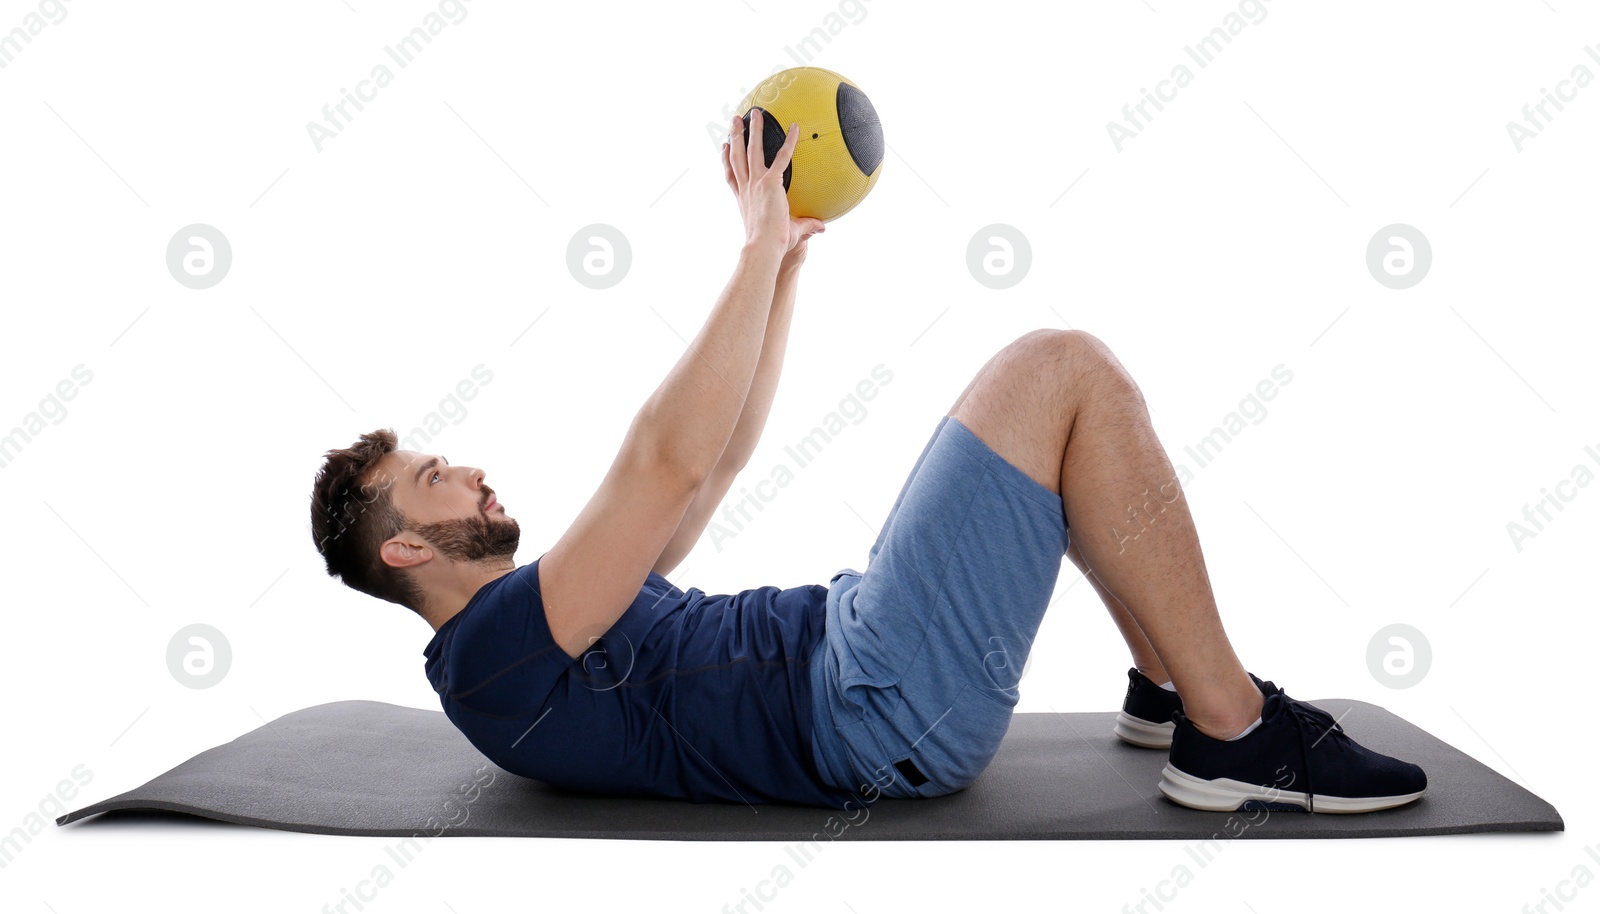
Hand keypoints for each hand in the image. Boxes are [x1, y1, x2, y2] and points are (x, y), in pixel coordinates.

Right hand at [722, 109, 824, 256]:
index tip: (724, 148)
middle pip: (737, 157)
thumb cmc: (771, 245)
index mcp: (743, 199)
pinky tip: (795, 127)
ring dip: (752, 130)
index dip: (726, 160)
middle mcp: (747, 188)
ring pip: (751, 150)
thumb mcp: (788, 233)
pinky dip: (789, 141)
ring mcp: (756, 183)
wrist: (764, 247)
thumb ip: (805, 226)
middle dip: (735, 137)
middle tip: (735, 121)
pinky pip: (782, 156)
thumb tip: (822, 228)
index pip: (732, 176)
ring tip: (754, 113)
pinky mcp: (770, 182)